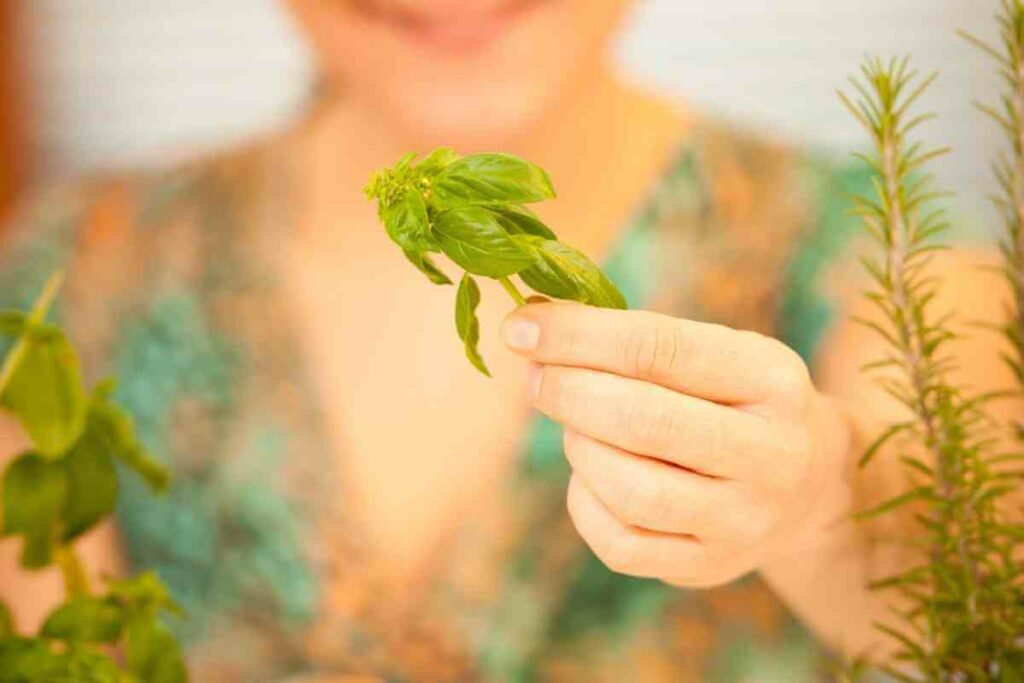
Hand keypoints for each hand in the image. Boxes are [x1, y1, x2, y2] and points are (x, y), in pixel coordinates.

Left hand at [502, 302, 852, 587]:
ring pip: (629, 490)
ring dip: (579, 447)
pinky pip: (620, 545)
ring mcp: (744, 521)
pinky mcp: (708, 566)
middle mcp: (771, 455)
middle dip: (569, 392)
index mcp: (772, 380)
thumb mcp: (718, 353)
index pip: (660, 350)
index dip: (579, 337)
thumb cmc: (736, 400)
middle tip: (535, 377)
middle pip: (644, 422)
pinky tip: (588, 475)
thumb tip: (535, 323)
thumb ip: (639, 340)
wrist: (807, 484)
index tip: (522, 326)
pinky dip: (584, 502)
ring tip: (573, 425)